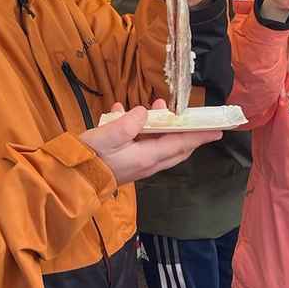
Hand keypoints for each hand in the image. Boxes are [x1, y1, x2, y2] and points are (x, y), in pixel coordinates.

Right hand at [79, 100, 221, 184]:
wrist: (70, 182)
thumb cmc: (89, 159)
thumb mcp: (107, 136)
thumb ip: (128, 122)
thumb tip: (144, 111)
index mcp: (147, 157)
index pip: (181, 144)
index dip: (199, 136)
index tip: (218, 131)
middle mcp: (147, 163)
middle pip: (175, 148)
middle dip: (186, 132)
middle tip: (192, 118)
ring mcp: (136, 165)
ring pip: (159, 145)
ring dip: (161, 126)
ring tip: (154, 106)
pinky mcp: (125, 163)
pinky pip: (141, 144)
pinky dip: (138, 128)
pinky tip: (119, 112)